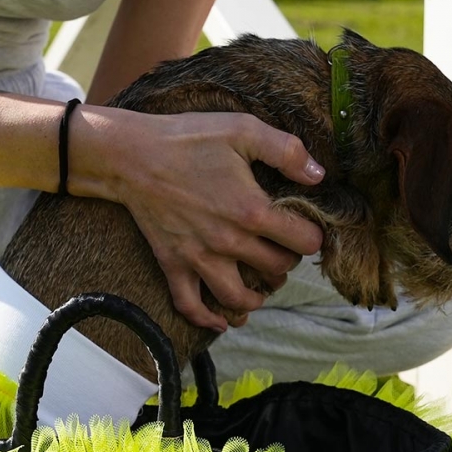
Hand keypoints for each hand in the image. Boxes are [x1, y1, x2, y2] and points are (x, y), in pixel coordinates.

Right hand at [79, 109, 324, 330]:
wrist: (133, 156)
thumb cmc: (188, 139)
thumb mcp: (243, 130)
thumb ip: (287, 151)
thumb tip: (319, 175)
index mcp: (252, 211)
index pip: (302, 242)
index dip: (312, 236)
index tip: (306, 229)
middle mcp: (228, 242)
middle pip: (276, 270)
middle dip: (286, 262)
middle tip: (281, 249)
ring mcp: (199, 258)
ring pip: (238, 298)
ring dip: (257, 297)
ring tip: (261, 287)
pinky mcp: (173, 265)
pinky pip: (190, 305)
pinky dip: (207, 320)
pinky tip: (221, 322)